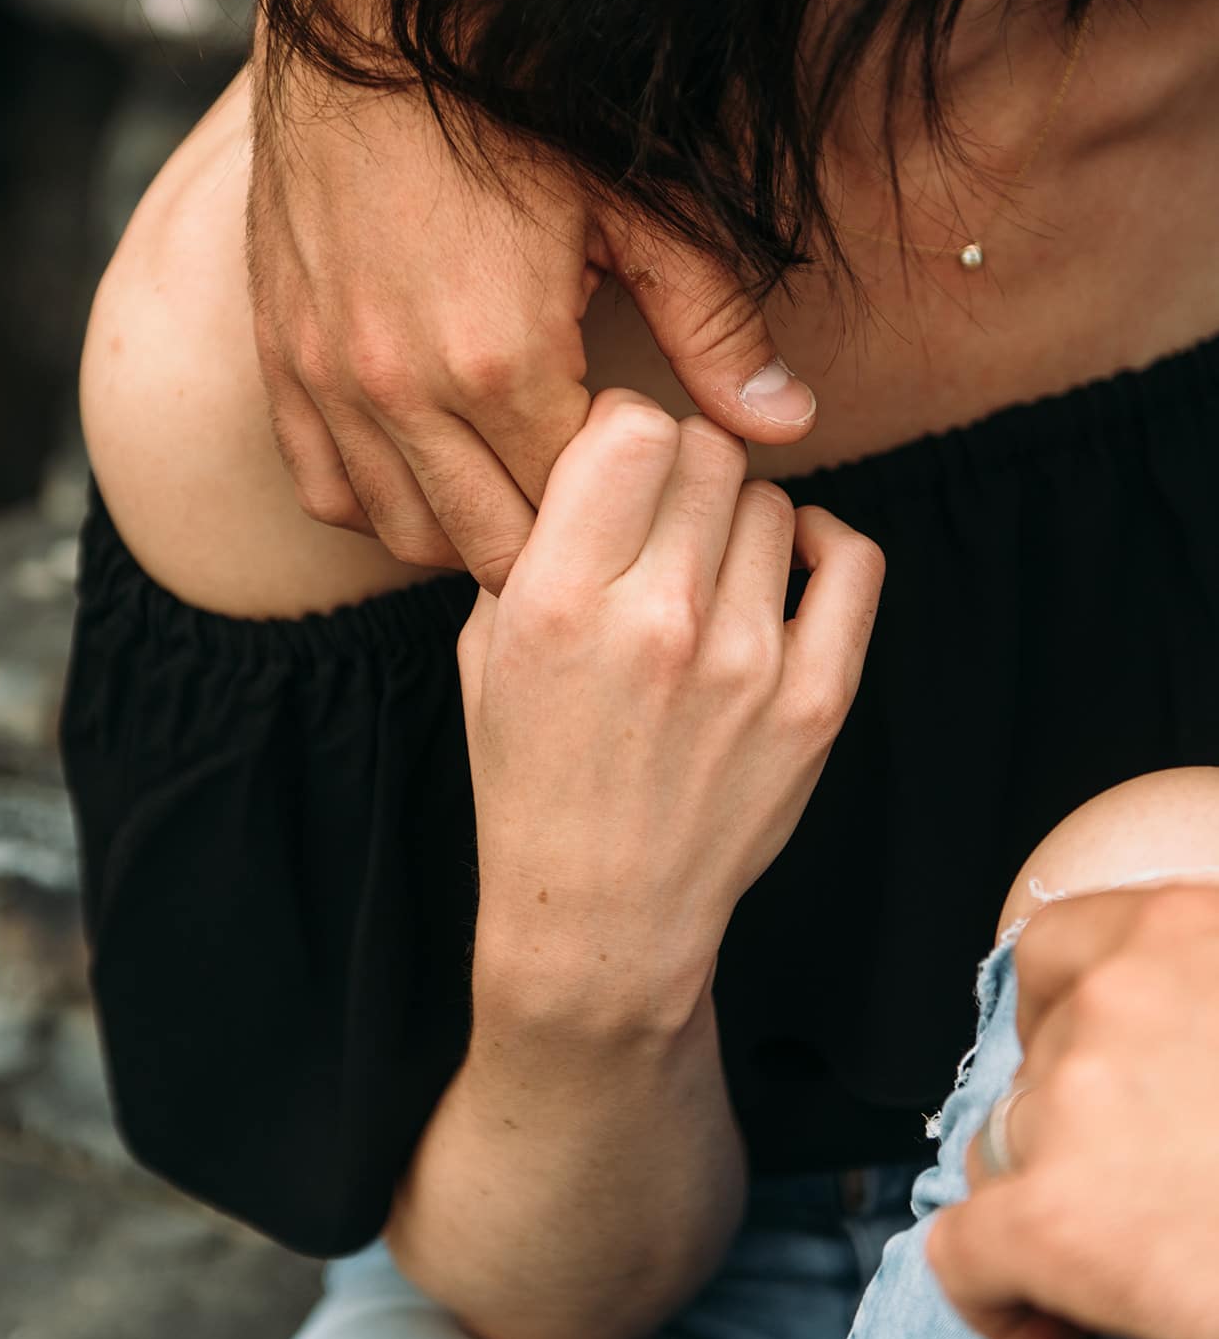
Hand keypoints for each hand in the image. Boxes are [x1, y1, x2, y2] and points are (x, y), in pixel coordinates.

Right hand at [246, 6, 817, 595]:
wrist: (363, 23)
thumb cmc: (510, 106)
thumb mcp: (635, 209)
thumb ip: (712, 327)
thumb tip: (787, 421)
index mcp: (497, 359)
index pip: (577, 512)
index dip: (629, 506)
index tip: (654, 466)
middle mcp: (398, 388)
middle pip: (491, 548)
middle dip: (558, 542)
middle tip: (601, 495)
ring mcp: (328, 381)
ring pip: (406, 533)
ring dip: (470, 531)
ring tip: (523, 482)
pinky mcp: (282, 361)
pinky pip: (326, 490)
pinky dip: (381, 500)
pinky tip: (434, 464)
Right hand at [454, 387, 884, 1025]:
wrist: (602, 911)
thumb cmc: (533, 770)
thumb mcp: (488, 645)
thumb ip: (534, 536)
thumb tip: (596, 441)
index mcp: (555, 599)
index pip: (629, 427)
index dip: (623, 429)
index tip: (615, 464)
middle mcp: (653, 622)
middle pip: (705, 451)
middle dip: (679, 470)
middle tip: (661, 519)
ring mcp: (745, 663)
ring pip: (771, 500)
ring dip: (738, 518)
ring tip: (707, 571)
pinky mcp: (816, 700)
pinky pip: (850, 557)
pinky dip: (821, 544)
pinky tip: (785, 569)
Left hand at [926, 882, 1218, 1338]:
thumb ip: (1207, 1007)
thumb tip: (1176, 1062)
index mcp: (1185, 930)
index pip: (1056, 949)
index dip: (1066, 1018)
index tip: (1111, 1079)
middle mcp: (1119, 995)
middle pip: (1036, 1062)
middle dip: (1079, 1132)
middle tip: (1153, 1196)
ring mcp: (1076, 1102)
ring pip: (1001, 1150)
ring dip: (1051, 1206)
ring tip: (1137, 1266)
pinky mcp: (1054, 1220)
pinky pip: (964, 1256)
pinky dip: (1002, 1302)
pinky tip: (1068, 1336)